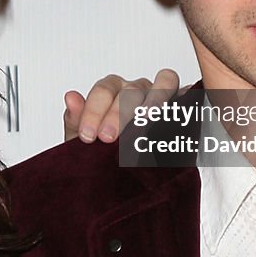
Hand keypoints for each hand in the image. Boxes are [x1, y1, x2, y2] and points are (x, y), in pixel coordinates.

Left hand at [63, 69, 179, 143]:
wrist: (118, 174)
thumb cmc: (102, 151)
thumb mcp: (84, 140)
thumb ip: (75, 121)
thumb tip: (71, 98)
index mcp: (109, 90)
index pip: (103, 91)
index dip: (94, 112)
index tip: (89, 136)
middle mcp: (134, 88)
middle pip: (131, 90)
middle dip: (118, 114)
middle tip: (108, 139)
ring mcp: (158, 95)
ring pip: (163, 82)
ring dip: (155, 100)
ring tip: (145, 121)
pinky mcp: (178, 106)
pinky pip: (184, 94)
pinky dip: (183, 100)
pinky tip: (178, 115)